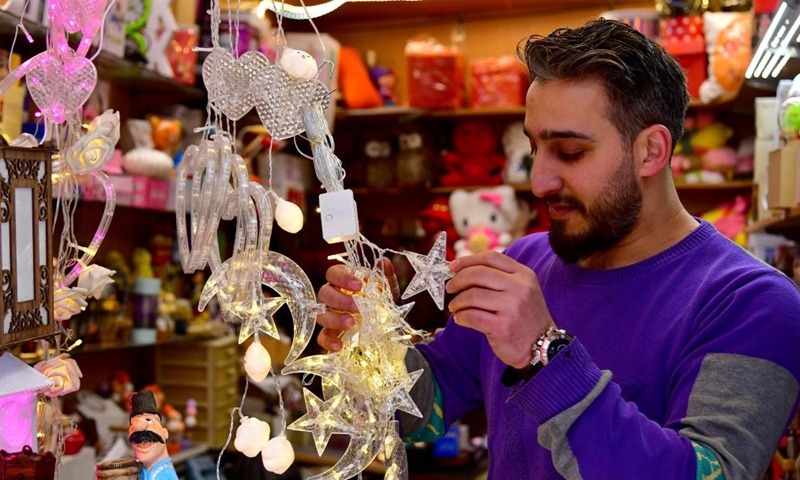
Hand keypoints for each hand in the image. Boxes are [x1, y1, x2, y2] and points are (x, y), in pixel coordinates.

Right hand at [317, 257, 398, 351]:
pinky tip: (339, 346)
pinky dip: (329, 342)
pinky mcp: (331, 334)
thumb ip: (384, 276)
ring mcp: (329, 315)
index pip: (333, 273)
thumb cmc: (381, 300)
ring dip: (335, 319)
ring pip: (321, 315)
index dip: (343, 278)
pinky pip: (322, 337)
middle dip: (340, 300)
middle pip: (324, 293)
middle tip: (357, 307)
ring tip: (351, 324)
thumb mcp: (387, 288)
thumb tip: (384, 261)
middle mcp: (332, 296)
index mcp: (342, 281)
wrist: (386, 324)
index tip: (358, 285)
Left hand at [446, 251, 554, 368]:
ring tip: (455, 307)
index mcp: (524, 274)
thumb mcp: (522, 290)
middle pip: (478, 274)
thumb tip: (461, 270)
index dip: (468, 260)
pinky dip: (460, 317)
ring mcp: (512, 307)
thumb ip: (499, 277)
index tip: (453, 266)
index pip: (491, 258)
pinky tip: (460, 319)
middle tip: (450, 288)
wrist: (542, 346)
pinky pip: (471, 316)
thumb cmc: (525, 317)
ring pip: (471, 295)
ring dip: (457, 301)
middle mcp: (520, 288)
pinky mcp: (502, 327)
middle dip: (458, 280)